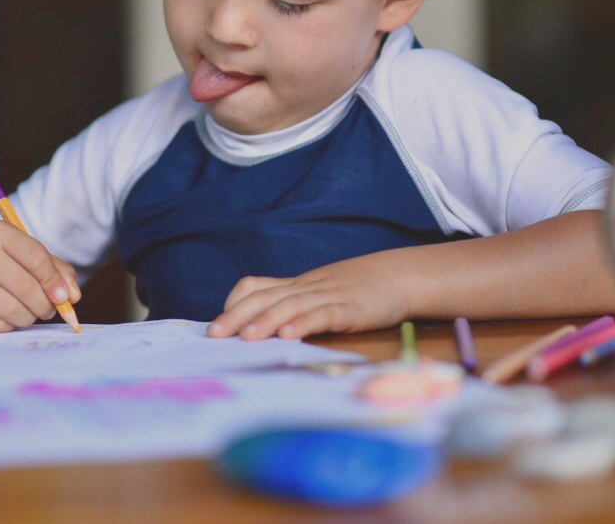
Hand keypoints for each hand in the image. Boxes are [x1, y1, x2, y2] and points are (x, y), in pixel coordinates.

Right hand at [0, 221, 81, 331]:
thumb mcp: (23, 256)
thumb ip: (55, 270)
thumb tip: (73, 296)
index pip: (36, 257)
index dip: (54, 281)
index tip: (64, 297)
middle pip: (25, 287)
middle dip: (44, 305)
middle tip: (47, 311)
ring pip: (11, 309)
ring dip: (28, 318)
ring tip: (28, 315)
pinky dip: (8, 326)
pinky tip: (7, 318)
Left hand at [207, 252, 413, 339]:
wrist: (399, 276)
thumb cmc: (356, 290)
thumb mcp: (319, 293)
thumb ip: (292, 305)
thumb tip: (260, 328)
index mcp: (296, 286)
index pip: (256, 287)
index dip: (235, 303)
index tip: (216, 325)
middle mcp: (306, 288)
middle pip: (265, 297)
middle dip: (237, 316)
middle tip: (214, 335)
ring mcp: (329, 296)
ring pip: (291, 305)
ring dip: (266, 320)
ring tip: (246, 337)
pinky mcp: (351, 308)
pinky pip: (324, 314)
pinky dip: (306, 323)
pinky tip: (291, 335)